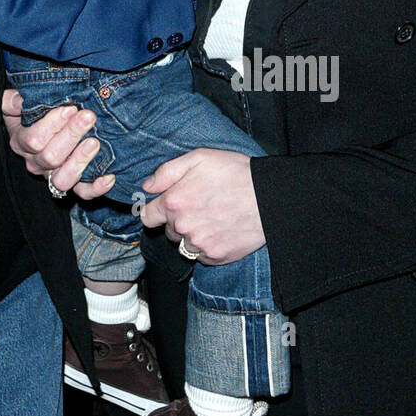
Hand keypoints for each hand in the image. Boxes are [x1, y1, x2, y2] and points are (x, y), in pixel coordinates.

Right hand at [1, 87, 116, 198]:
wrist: (38, 128)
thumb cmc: (28, 112)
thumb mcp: (13, 103)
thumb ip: (11, 100)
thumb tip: (20, 102)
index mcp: (21, 143)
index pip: (34, 139)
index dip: (53, 124)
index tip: (70, 108)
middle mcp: (36, 163)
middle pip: (51, 157)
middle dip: (72, 135)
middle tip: (88, 116)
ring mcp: (53, 176)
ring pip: (63, 179)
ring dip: (80, 160)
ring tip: (95, 142)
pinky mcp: (72, 185)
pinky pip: (82, 193)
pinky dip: (96, 187)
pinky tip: (109, 176)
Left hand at [139, 148, 265, 263]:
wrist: (268, 198)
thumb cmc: (234, 173)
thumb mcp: (198, 158)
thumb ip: (166, 172)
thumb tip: (147, 187)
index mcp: (174, 202)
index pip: (147, 217)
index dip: (155, 211)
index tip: (165, 207)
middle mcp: (182, 227)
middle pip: (168, 230)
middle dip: (178, 220)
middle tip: (199, 206)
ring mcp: (198, 244)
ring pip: (183, 245)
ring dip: (192, 235)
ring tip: (212, 218)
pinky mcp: (215, 256)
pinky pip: (201, 255)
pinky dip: (207, 246)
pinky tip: (221, 230)